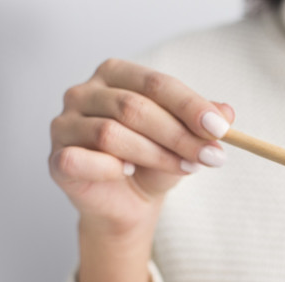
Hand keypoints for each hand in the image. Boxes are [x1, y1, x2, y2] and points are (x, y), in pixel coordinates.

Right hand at [49, 58, 233, 240]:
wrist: (129, 203)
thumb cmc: (153, 162)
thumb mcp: (184, 140)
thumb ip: (201, 123)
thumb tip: (227, 112)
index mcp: (115, 74)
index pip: (155, 83)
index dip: (190, 106)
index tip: (221, 128)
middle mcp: (83, 92)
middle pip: (134, 108)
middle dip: (179, 135)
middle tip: (212, 156)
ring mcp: (64, 124)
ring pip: (112, 134)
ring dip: (156, 154)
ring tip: (186, 168)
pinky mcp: (57, 157)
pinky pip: (82, 159)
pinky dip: (110, 167)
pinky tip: (128, 173)